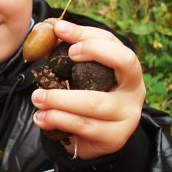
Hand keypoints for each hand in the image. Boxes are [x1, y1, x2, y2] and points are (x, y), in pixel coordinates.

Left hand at [31, 20, 145, 159]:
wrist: (94, 141)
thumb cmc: (85, 99)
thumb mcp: (79, 76)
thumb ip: (65, 57)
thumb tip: (46, 36)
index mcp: (127, 68)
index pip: (113, 42)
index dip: (87, 34)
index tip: (60, 30)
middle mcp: (134, 88)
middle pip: (123, 61)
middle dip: (90, 52)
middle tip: (54, 60)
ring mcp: (128, 114)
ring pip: (94, 102)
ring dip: (59, 99)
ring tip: (37, 97)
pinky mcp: (115, 137)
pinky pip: (84, 126)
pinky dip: (58, 120)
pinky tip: (41, 117)